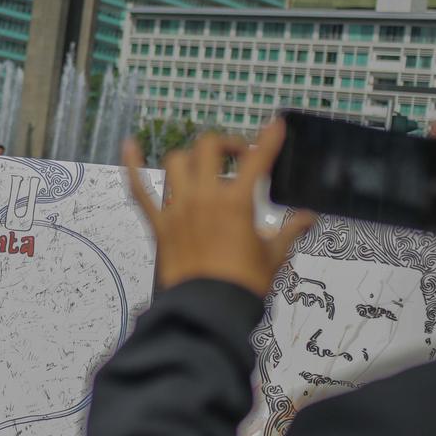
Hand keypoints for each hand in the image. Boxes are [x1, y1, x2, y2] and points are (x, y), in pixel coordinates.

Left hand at [123, 121, 314, 295]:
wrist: (210, 310)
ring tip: (204, 166)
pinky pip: (139, 190)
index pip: (256, 160)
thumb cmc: (242, 284)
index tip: (275, 126)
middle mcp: (203, 197)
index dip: (268, 139)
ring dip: (191, 157)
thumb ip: (290, 230)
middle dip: (225, 144)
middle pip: (209, 147)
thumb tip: (307, 218)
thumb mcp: (273, 255)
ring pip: (177, 162)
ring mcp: (177, 208)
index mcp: (236, 202)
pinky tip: (129, 146)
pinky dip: (131, 165)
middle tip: (238, 155)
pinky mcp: (159, 224)